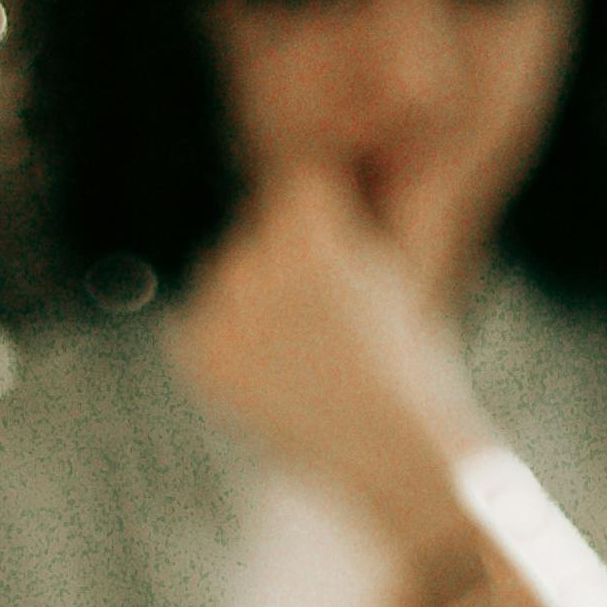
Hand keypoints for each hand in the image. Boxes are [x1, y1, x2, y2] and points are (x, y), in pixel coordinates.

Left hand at [169, 168, 487, 564]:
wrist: (390, 452)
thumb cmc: (408, 355)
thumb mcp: (394, 263)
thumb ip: (348, 210)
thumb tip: (321, 154)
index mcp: (311, 236)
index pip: (298, 183)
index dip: (325, 218)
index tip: (345, 262)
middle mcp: (257, 268)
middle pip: (256, 229)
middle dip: (283, 258)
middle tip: (324, 320)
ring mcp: (220, 313)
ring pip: (225, 273)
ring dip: (252, 298)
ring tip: (300, 349)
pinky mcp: (197, 356)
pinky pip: (200, 320)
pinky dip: (228, 341)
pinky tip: (272, 372)